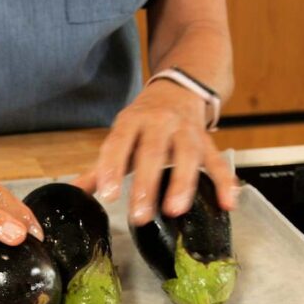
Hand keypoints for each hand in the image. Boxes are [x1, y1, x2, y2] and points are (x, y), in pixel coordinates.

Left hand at [73, 82, 237, 223]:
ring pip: (187, 154)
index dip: (113, 169)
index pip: (119, 144)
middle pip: (153, 152)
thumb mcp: (121, 135)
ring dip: (182, 182)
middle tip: (140, 214)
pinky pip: (217, 161)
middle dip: (147, 183)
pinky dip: (224, 182)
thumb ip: (101, 167)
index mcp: (131, 121)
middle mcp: (159, 122)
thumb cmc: (144, 121)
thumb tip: (75, 191)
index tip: (109, 195)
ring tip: (175, 209)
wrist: (178, 88)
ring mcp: (186, 130)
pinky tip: (227, 203)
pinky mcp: (207, 141)